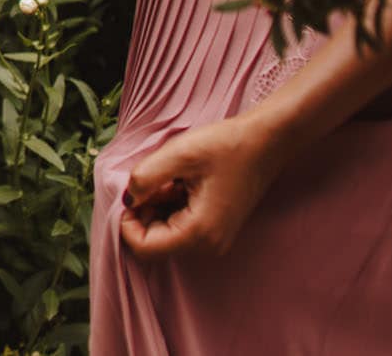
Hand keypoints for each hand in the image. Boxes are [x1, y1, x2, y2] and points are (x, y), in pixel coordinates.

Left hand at [117, 115, 281, 259]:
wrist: (265, 142)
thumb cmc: (225, 146)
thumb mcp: (177, 154)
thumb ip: (144, 178)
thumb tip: (126, 199)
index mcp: (199, 233)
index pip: (143, 249)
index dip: (127, 221)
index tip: (135, 191)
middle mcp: (208, 246)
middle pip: (153, 243)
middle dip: (143, 212)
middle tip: (154, 181)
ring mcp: (214, 240)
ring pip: (165, 235)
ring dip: (156, 208)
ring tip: (171, 179)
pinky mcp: (215, 230)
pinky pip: (180, 227)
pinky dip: (170, 207)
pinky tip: (181, 183)